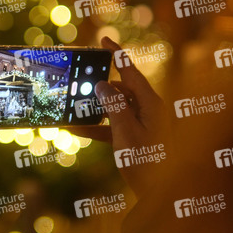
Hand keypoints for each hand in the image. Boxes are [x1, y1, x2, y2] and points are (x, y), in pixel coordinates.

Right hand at [69, 37, 171, 197]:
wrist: (158, 192)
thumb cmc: (145, 161)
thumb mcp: (125, 132)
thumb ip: (113, 106)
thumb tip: (101, 85)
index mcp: (149, 104)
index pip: (130, 72)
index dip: (116, 54)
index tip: (103, 40)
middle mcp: (146, 110)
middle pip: (119, 90)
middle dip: (98, 89)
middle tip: (78, 87)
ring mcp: (140, 123)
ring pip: (114, 108)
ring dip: (94, 110)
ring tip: (74, 110)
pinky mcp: (133, 136)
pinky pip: (112, 125)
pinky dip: (97, 127)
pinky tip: (78, 130)